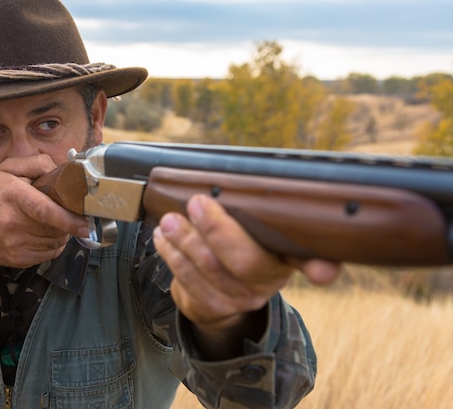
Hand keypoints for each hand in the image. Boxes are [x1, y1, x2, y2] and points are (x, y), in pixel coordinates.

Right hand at [0, 155, 89, 283]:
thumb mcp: (7, 169)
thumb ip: (36, 163)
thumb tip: (62, 172)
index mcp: (12, 195)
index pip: (45, 211)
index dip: (69, 219)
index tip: (86, 224)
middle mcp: (12, 222)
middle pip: (56, 227)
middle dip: (66, 221)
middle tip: (62, 212)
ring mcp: (15, 244)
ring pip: (56, 242)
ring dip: (60, 233)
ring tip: (49, 222)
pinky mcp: (18, 260)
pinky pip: (49, 254)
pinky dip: (52, 245)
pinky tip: (42, 234)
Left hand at [152, 194, 340, 356]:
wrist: (217, 295)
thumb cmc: (237, 245)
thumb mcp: (253, 228)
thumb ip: (253, 210)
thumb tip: (238, 180)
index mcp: (287, 255)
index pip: (310, 260)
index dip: (319, 266)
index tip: (324, 271)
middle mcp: (269, 280)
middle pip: (247, 261)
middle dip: (217, 229)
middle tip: (197, 203)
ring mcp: (242, 298)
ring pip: (210, 268)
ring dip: (186, 240)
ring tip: (171, 220)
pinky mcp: (215, 307)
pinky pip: (188, 280)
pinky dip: (172, 255)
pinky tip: (164, 238)